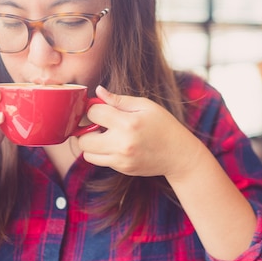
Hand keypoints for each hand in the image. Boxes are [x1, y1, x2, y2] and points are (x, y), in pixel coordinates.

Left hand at [78, 86, 203, 178]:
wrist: (179, 155)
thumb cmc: (164, 125)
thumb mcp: (146, 106)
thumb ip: (120, 99)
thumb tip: (98, 91)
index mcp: (128, 123)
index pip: (92, 113)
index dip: (94, 108)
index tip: (101, 108)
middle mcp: (121, 144)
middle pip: (83, 138)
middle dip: (86, 129)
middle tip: (99, 124)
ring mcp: (121, 159)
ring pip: (87, 153)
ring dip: (91, 143)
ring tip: (106, 136)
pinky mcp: (122, 169)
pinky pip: (99, 161)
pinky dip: (101, 153)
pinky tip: (115, 145)